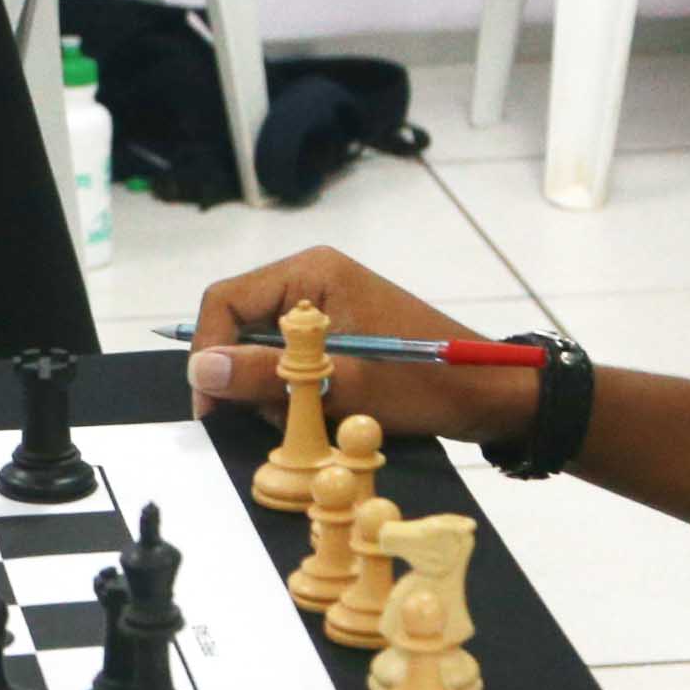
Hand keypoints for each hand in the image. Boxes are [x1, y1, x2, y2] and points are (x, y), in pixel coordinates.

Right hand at [182, 249, 532, 453]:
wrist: (487, 394)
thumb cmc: (423, 383)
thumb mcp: (341, 385)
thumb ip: (267, 375)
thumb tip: (202, 372)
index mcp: (310, 273)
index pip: (225, 301)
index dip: (209, 352)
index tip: (213, 405)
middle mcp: (311, 280)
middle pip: (240, 327)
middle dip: (249, 377)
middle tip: (277, 416)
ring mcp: (324, 307)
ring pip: (262, 352)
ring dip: (275, 392)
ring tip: (315, 416)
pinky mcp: (335, 334)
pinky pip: (290, 362)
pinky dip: (297, 393)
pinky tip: (326, 410)